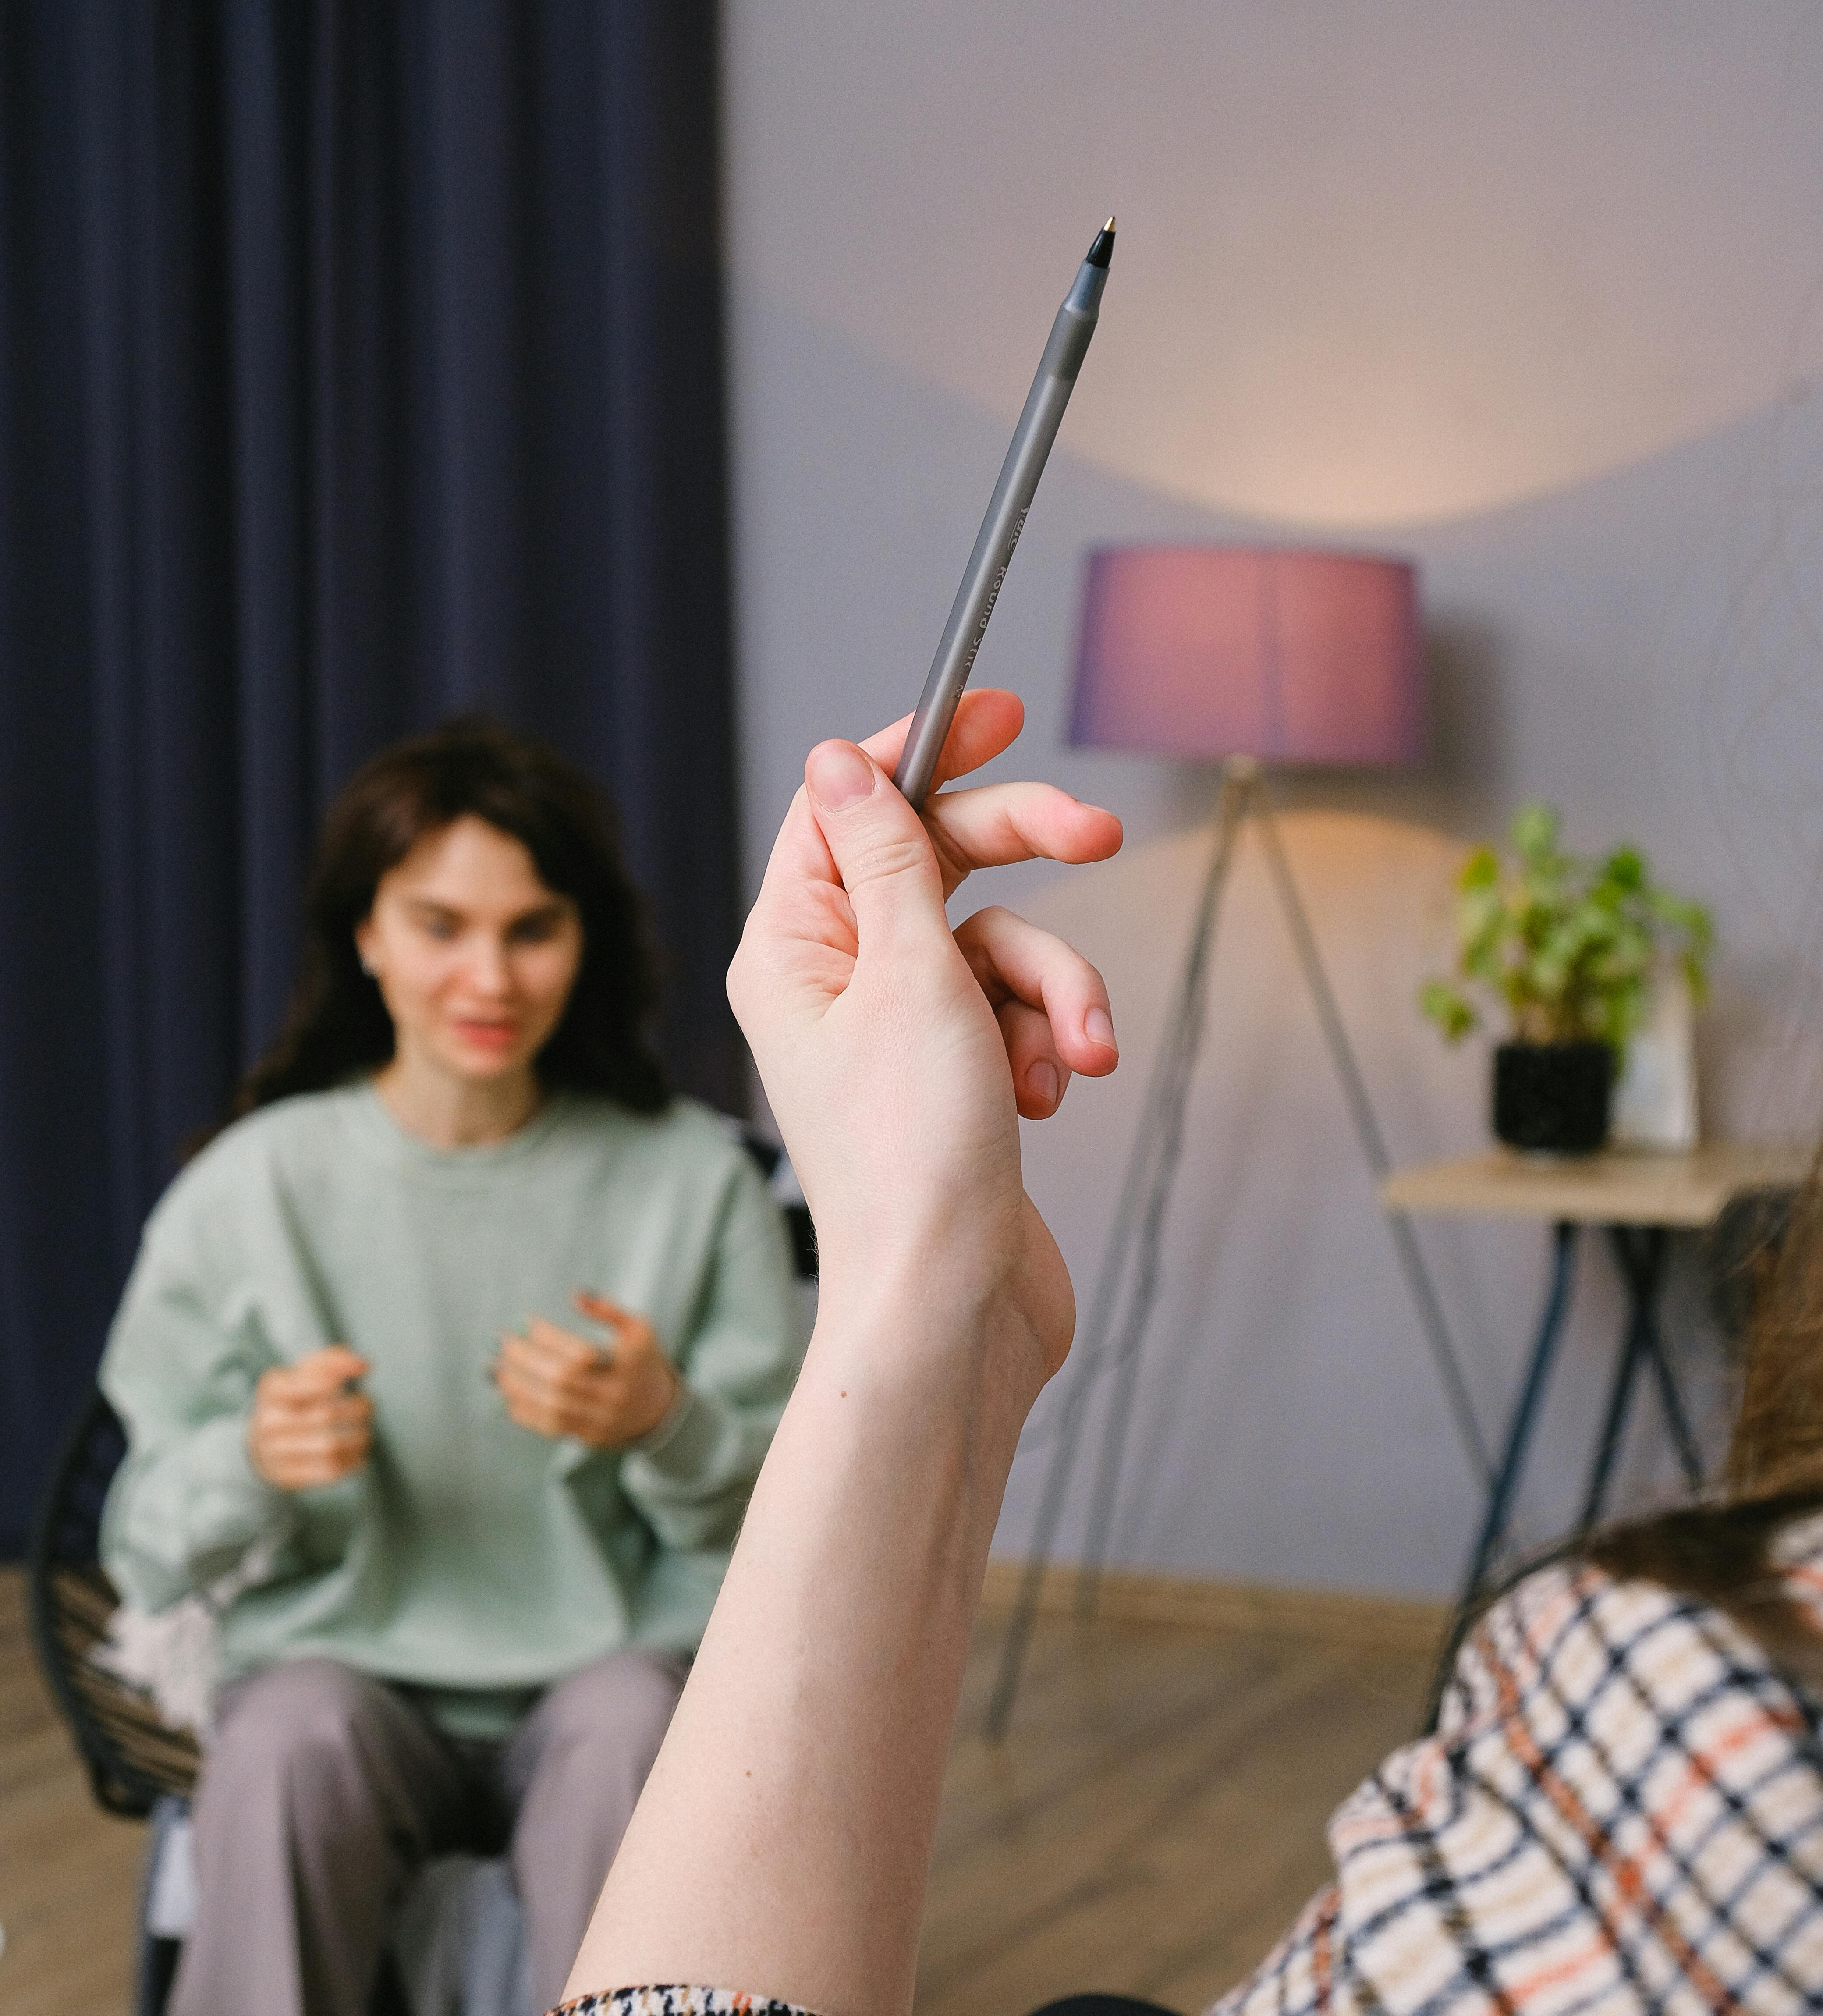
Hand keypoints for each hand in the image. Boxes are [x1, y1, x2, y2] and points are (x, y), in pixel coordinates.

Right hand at [247, 1345, 371, 1490]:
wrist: (263, 1445)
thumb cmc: (295, 1402)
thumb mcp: (305, 1374)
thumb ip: (334, 1361)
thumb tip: (364, 1365)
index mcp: (272, 1390)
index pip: (310, 1384)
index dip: (337, 1383)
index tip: (350, 1384)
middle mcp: (269, 1421)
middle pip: (327, 1415)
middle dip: (357, 1408)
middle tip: (367, 1404)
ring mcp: (277, 1452)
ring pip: (331, 1446)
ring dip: (358, 1437)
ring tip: (364, 1430)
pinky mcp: (289, 1477)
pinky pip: (330, 1470)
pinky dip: (352, 1460)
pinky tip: (357, 1451)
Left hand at [493, 1295, 681, 1449]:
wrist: (659, 1412)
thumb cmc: (642, 1363)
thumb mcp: (639, 1330)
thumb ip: (609, 1311)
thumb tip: (575, 1295)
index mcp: (629, 1367)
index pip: (581, 1354)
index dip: (551, 1338)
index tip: (530, 1321)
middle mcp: (614, 1397)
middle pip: (561, 1381)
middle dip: (526, 1360)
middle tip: (504, 1341)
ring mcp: (600, 1421)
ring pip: (551, 1406)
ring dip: (518, 1386)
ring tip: (497, 1368)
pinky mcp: (587, 1437)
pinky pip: (549, 1427)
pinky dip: (525, 1412)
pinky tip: (508, 1394)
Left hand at [726, 689, 1120, 1385]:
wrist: (951, 1304)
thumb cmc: (916, 1154)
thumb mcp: (911, 972)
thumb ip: (891, 857)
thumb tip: (842, 760)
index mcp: (793, 948)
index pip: (846, 806)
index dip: (924, 750)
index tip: (1001, 711)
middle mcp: (836, 983)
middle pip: (941, 863)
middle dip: (1029, 856)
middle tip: (1100, 836)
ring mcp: (899, 1035)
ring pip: (1001, 948)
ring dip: (1055, 989)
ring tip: (1071, 1056)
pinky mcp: (956, 1082)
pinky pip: (1018, 1017)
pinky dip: (1047, 1046)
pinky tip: (1047, 1097)